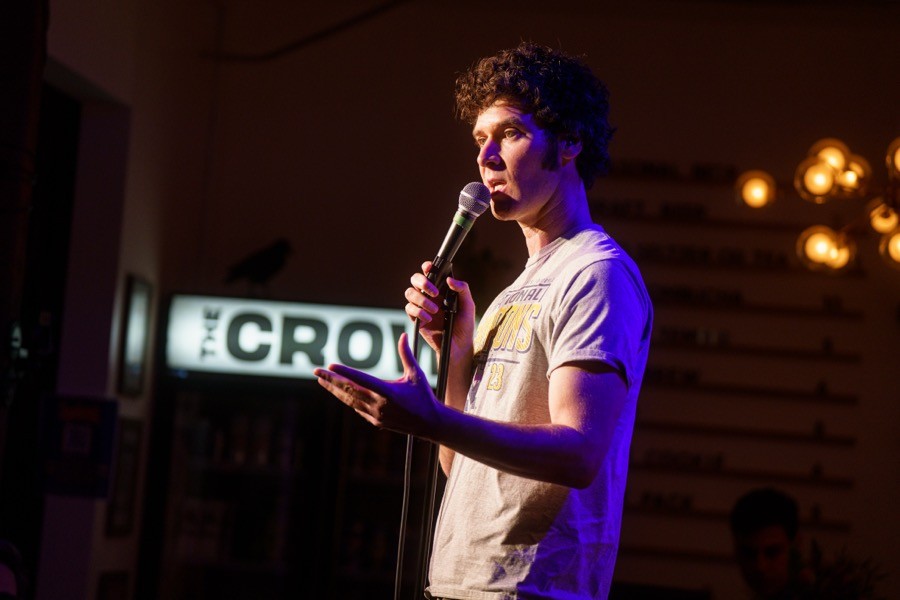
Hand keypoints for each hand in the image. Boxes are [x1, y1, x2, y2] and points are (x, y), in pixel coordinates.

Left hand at [313, 333, 441, 437]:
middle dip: (331, 380)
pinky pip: (357, 408)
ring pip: (349, 400)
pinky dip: (347, 399)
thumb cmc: (423, 397)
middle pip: (349, 390)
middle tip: (317, 371)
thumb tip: (402, 335)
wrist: (429, 423)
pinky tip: (340, 392)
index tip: (330, 365)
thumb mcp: (416, 374)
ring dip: (335, 390)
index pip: (360, 379)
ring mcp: (375, 415)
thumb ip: (406, 355)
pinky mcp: (375, 421)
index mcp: (388, 392)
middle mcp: (379, 404)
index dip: (344, 372)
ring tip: (322, 381)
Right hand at [404, 261, 475, 364]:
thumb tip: (449, 279)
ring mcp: (421, 307)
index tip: (429, 267)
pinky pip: (409, 309)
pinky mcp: (416, 319)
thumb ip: (463, 290)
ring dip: (421, 299)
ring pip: (410, 293)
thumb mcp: (469, 306)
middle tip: (434, 292)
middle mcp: (429, 295)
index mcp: (441, 289)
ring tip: (435, 310)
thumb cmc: (464, 325)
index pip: (430, 273)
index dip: (427, 267)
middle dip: (422, 282)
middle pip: (415, 280)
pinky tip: (429, 319)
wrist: (458, 346)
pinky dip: (418, 312)